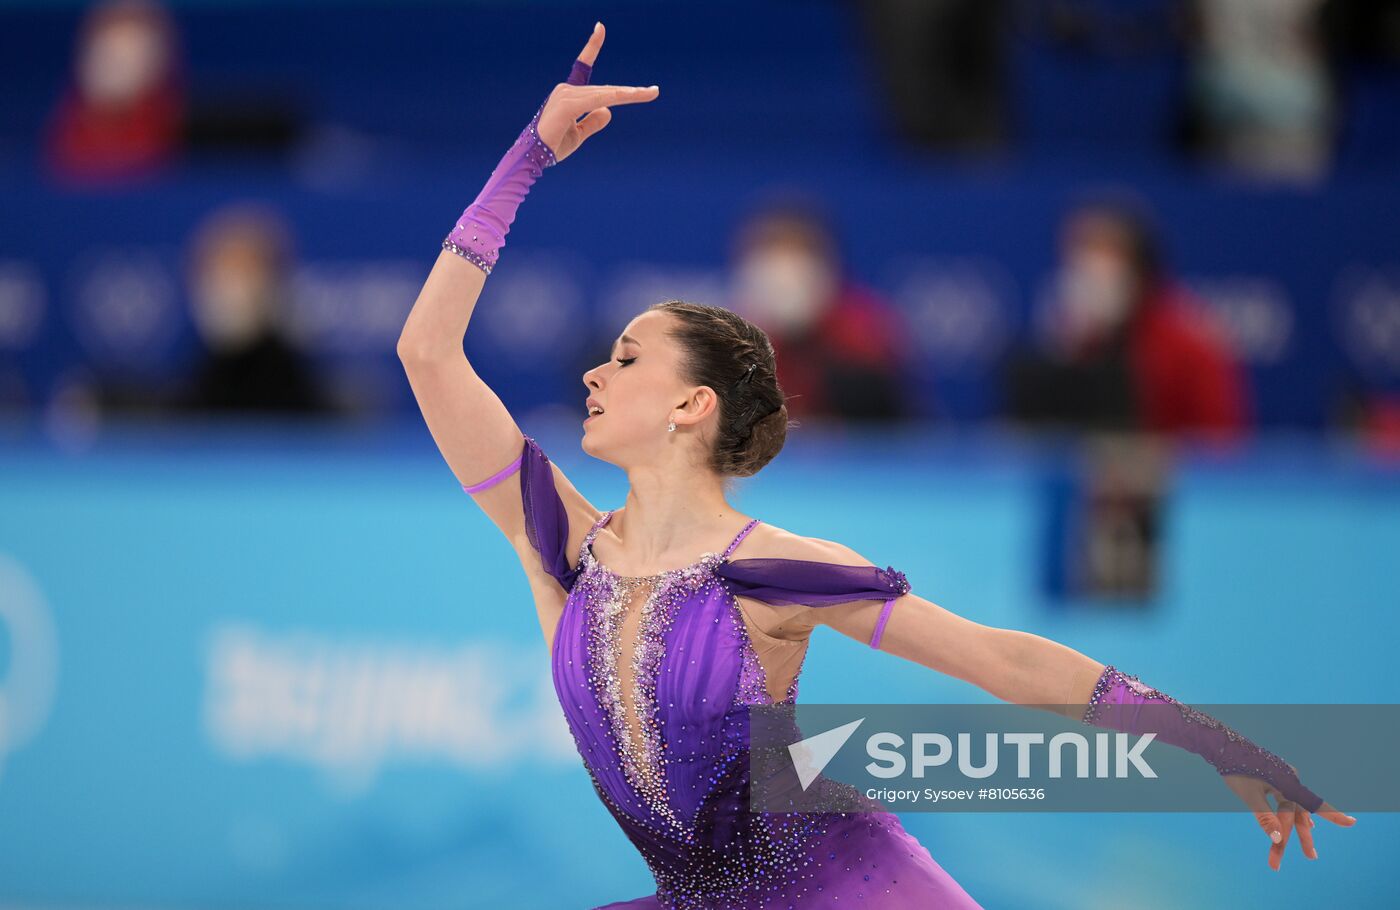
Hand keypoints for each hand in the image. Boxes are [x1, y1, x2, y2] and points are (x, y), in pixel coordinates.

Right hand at [536, 22, 659, 163]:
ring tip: (650, 93)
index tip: (600, 27)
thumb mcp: (579, 134)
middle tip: (655, 91)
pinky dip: (613, 97)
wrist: (532, 156)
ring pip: (605, 94)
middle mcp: (567, 89)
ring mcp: (566, 95)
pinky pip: (595, 100)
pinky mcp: (567, 105)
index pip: (584, 66)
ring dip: (628, 96)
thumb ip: (593, 121)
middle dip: (631, 92)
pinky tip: (628, 96)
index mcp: (570, 94)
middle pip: (606, 89)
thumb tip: (608, 110)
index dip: (592, 46)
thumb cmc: (553, 145)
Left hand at [1222, 765, 1356, 870]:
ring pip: (1292, 808)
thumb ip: (1265, 818)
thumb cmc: (1235, 770)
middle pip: (1298, 812)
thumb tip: (1278, 840)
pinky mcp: (1276, 776)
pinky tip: (1307, 823)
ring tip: (1309, 851)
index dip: (1333, 815)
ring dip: (1294, 828)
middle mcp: (1290, 779)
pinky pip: (1288, 800)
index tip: (1352, 823)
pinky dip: (1292, 814)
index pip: (1313, 803)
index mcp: (1287, 782)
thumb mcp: (1249, 796)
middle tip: (1311, 857)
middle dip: (1302, 837)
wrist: (1222, 745)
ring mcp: (1284, 777)